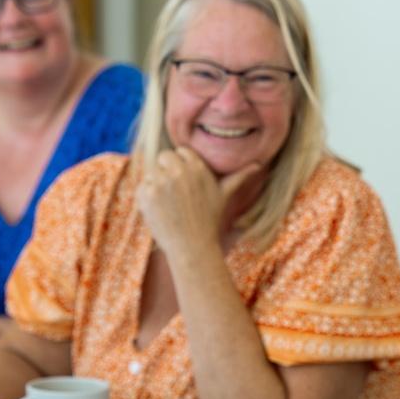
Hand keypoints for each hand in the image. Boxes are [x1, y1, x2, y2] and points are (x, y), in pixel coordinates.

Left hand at [136, 146, 258, 256]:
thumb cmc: (209, 220)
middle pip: (164, 156)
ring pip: (152, 171)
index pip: (181, 151)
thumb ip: (238, 176)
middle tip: (176, 192)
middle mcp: (178, 171)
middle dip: (167, 170)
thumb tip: (258, 164)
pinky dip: (147, 197)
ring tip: (170, 203)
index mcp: (197, 167)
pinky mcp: (145, 194)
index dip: (183, 166)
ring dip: (157, 184)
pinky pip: (141, 186)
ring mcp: (159, 182)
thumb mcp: (224, 195)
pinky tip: (160, 210)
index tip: (187, 183)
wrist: (192, 247)